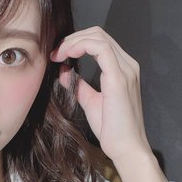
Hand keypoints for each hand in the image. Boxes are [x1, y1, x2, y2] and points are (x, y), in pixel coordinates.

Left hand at [50, 26, 151, 166]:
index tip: (58, 55)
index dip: (76, 42)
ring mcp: (126, 70)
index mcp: (122, 69)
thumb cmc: (112, 129)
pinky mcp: (120, 78)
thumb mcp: (90, 102)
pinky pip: (101, 49)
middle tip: (54, 53)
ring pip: (99, 37)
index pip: (99, 41)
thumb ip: (79, 85)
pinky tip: (67, 55)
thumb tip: (64, 71)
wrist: (126, 148)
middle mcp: (127, 65)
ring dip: (73, 41)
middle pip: (98, 33)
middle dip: (72, 38)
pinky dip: (81, 46)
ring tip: (58, 54)